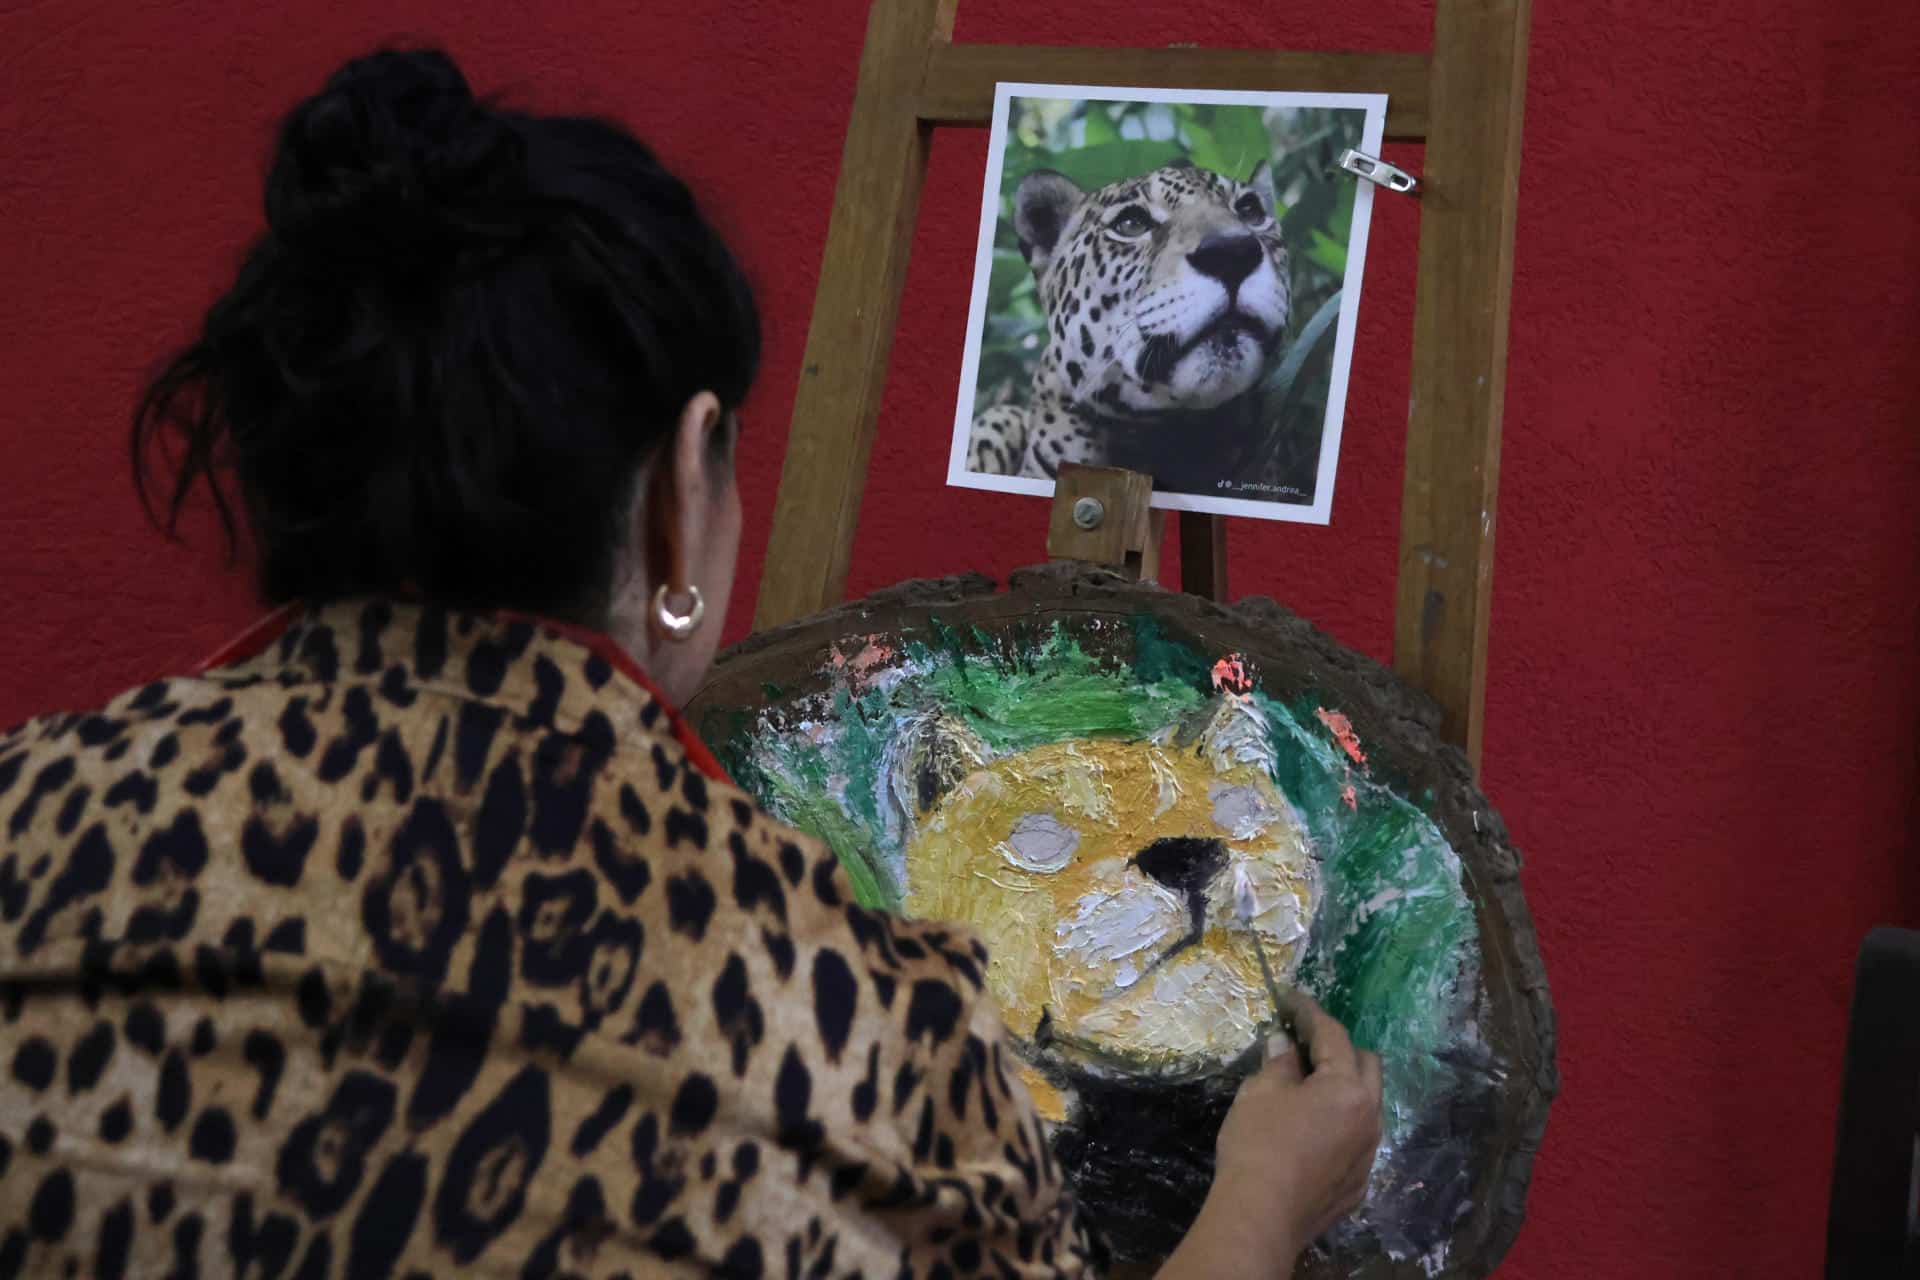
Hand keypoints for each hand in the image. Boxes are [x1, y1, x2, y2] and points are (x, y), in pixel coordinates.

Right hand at [1156, 993, 1382, 1279]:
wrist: (1260, 1217)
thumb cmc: (1259, 1145)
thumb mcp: (1261, 1092)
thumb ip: (1278, 1062)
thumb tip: (1284, 1043)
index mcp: (1348, 1088)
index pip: (1333, 1036)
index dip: (1309, 1012)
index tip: (1290, 998)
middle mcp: (1370, 1118)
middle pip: (1366, 1066)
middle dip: (1339, 1049)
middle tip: (1303, 1045)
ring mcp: (1368, 1154)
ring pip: (1366, 1105)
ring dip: (1343, 1088)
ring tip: (1306, 1087)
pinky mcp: (1358, 1184)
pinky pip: (1355, 1140)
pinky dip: (1338, 1125)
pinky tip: (1310, 1132)